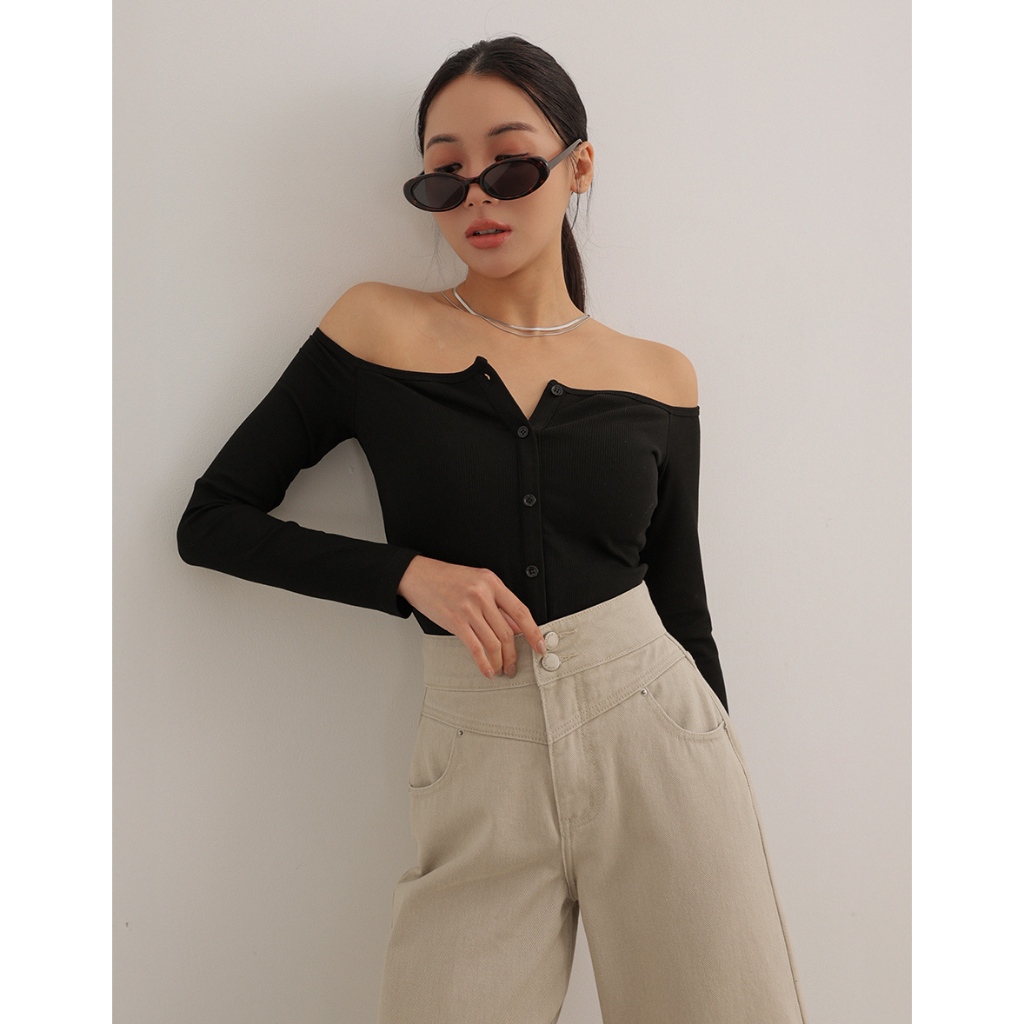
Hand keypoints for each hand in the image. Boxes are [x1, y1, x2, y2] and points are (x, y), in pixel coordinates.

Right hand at [397, 556, 546, 678]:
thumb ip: (498, 604)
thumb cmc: (448, 579)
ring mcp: (469, 609)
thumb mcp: (478, 583)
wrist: (418, 575)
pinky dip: (484, 662)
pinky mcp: (455, 621)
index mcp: (492, 583)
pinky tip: (487, 670)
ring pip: (493, 642)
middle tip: (515, 666)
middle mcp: (483, 595)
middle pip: (507, 632)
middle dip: (514, 654)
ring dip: (500, 661)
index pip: (521, 611)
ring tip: (501, 670)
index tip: (540, 646)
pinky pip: (475, 647)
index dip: (533, 632)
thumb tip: (517, 628)